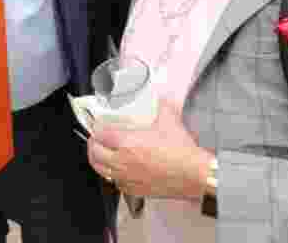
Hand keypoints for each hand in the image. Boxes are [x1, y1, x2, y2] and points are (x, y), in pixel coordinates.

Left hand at [87, 99, 212, 201]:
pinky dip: (113, 175)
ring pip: (101, 170)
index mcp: (125, 142)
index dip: (96, 128)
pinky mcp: (135, 190)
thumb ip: (162, 105)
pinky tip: (118, 171)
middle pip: (94, 153)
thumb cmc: (181, 151)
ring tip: (101, 155)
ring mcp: (127, 177)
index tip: (98, 125)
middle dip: (93, 144)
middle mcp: (122, 161)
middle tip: (96, 139)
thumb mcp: (169, 120)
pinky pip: (115, 183)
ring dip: (98, 161)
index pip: (99, 134)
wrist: (194, 174)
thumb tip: (162, 97)